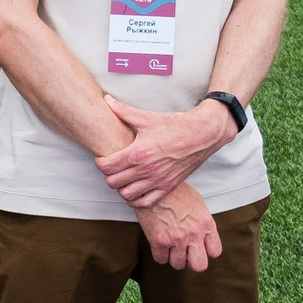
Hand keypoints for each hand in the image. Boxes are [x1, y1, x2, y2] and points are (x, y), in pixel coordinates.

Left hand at [96, 96, 234, 206]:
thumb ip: (124, 111)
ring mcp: (157, 181)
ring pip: (126, 194)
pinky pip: (145, 203)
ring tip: (123, 177)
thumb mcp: (147, 118)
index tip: (103, 158)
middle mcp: (147, 170)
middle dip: (108, 175)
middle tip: (112, 167)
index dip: (100, 162)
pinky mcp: (168, 187)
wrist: (202, 134)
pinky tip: (135, 189)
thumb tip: (107, 99)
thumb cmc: (175, 125)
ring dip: (121, 187)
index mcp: (138, 153)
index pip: (107, 166)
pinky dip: (136, 199)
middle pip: (113, 182)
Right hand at [135, 183, 220, 271]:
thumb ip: (202, 222)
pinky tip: (158, 243)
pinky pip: (161, 259)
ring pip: (178, 264)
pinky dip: (159, 254)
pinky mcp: (159, 241)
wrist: (154, 184)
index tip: (197, 247)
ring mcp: (177, 238)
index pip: (214, 252)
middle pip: (199, 265)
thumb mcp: (197, 203)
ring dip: (172, 257)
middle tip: (183, 253)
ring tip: (169, 245)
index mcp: (206, 223)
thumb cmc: (174, 191)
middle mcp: (194, 233)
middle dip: (190, 261)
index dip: (205, 252)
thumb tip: (202, 235)